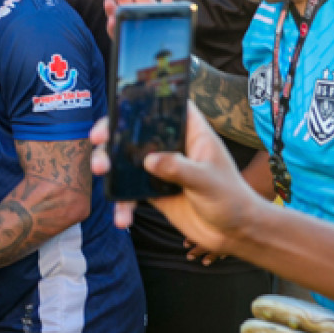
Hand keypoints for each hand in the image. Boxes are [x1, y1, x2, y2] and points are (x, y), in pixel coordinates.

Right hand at [92, 103, 260, 252]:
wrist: (235, 234)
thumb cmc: (232, 199)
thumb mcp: (208, 181)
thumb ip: (179, 169)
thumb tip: (148, 161)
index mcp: (191, 133)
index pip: (167, 105)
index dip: (144, 98)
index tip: (120, 103)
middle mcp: (172, 147)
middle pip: (136, 130)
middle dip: (112, 133)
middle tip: (99, 139)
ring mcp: (161, 168)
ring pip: (126, 159)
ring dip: (109, 166)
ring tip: (100, 172)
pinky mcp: (153, 191)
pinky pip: (129, 192)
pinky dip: (122, 204)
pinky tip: (123, 219)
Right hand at [101, 0, 164, 41]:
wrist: (157, 49)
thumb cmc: (162, 30)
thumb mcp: (167, 16)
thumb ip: (165, 7)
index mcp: (145, 3)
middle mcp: (133, 10)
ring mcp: (125, 22)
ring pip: (116, 12)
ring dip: (111, 7)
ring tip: (108, 2)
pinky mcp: (120, 35)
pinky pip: (115, 30)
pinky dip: (112, 25)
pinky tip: (112, 21)